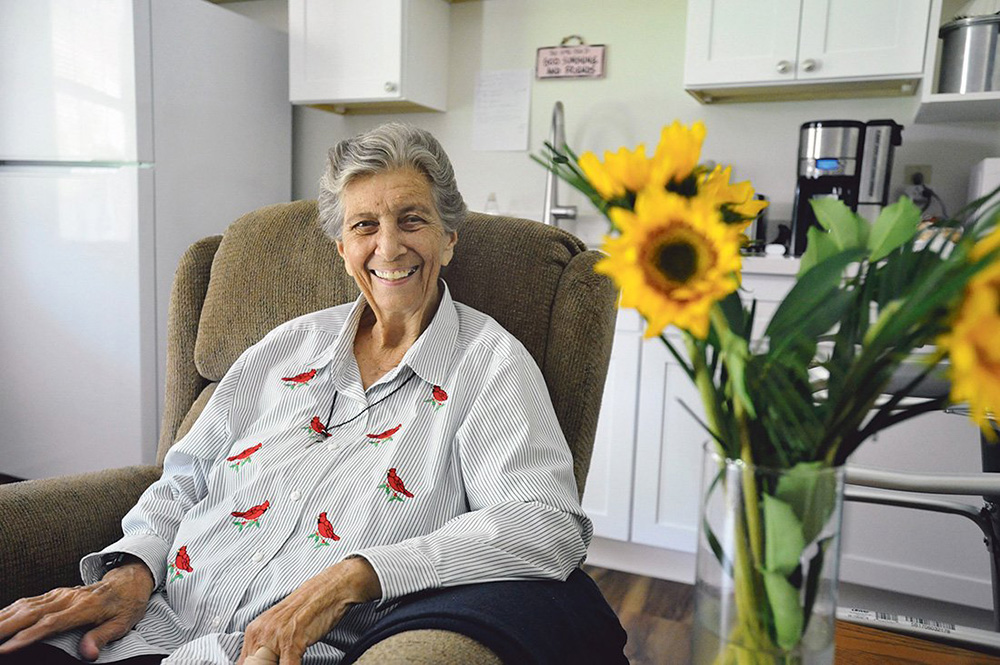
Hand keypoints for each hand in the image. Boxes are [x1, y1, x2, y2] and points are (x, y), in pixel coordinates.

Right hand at [0, 558, 153, 661]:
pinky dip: (8, 611)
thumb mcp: (122, 623)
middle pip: (30, 613)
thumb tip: (88, 655)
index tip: (7, 647)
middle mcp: (68, 598)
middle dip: (5, 627)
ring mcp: (59, 594)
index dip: (28, 636)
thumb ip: (102, 637)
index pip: (51, 623)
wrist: (129, 580)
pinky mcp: (54, 594)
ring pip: (24, 606)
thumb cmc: (126, 604)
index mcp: (85, 607)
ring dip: (3, 618)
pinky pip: (27, 602)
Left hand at [237, 557, 380, 664]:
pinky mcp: (292, 641)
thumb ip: (267, 644)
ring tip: (288, 662)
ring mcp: (276, 636)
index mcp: (255, 630)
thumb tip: (262, 660)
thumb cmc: (310, 606)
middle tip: (281, 661)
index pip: (243, 662)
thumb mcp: (281, 625)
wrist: (331, 589)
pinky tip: (296, 664)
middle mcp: (261, 632)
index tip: (266, 664)